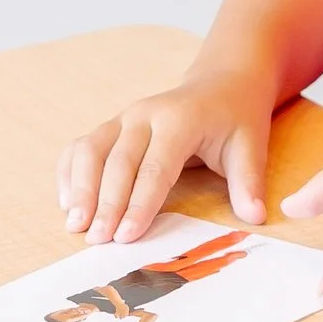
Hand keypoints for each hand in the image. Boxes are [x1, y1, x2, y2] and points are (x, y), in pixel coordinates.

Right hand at [60, 71, 278, 244]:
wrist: (222, 82)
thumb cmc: (236, 117)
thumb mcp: (251, 145)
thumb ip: (249, 182)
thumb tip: (255, 217)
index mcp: (179, 120)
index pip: (155, 167)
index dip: (140, 203)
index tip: (127, 236)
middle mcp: (144, 115)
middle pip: (117, 162)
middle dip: (106, 204)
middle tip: (96, 240)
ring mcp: (123, 119)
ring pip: (90, 151)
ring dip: (79, 189)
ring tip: (75, 225)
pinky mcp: (112, 126)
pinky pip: (80, 148)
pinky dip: (69, 174)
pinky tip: (67, 203)